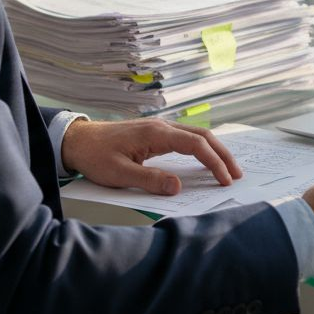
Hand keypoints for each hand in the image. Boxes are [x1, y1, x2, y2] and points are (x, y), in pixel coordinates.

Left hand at [60, 118, 241, 193]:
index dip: (214, 162)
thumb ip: (149, 180)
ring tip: (226, 169)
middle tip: (236, 175)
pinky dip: (201, 148)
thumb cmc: (95, 156)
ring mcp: (159, 128)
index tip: (224, 180)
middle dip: (222, 155)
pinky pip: (186, 137)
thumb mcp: (119, 174)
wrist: (77, 140)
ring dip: (214, 150)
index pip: (196, 145)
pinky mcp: (155, 134)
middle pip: (203, 136)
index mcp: (156, 134)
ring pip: (196, 135)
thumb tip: (177, 187)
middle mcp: (162, 126)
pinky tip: (205, 159)